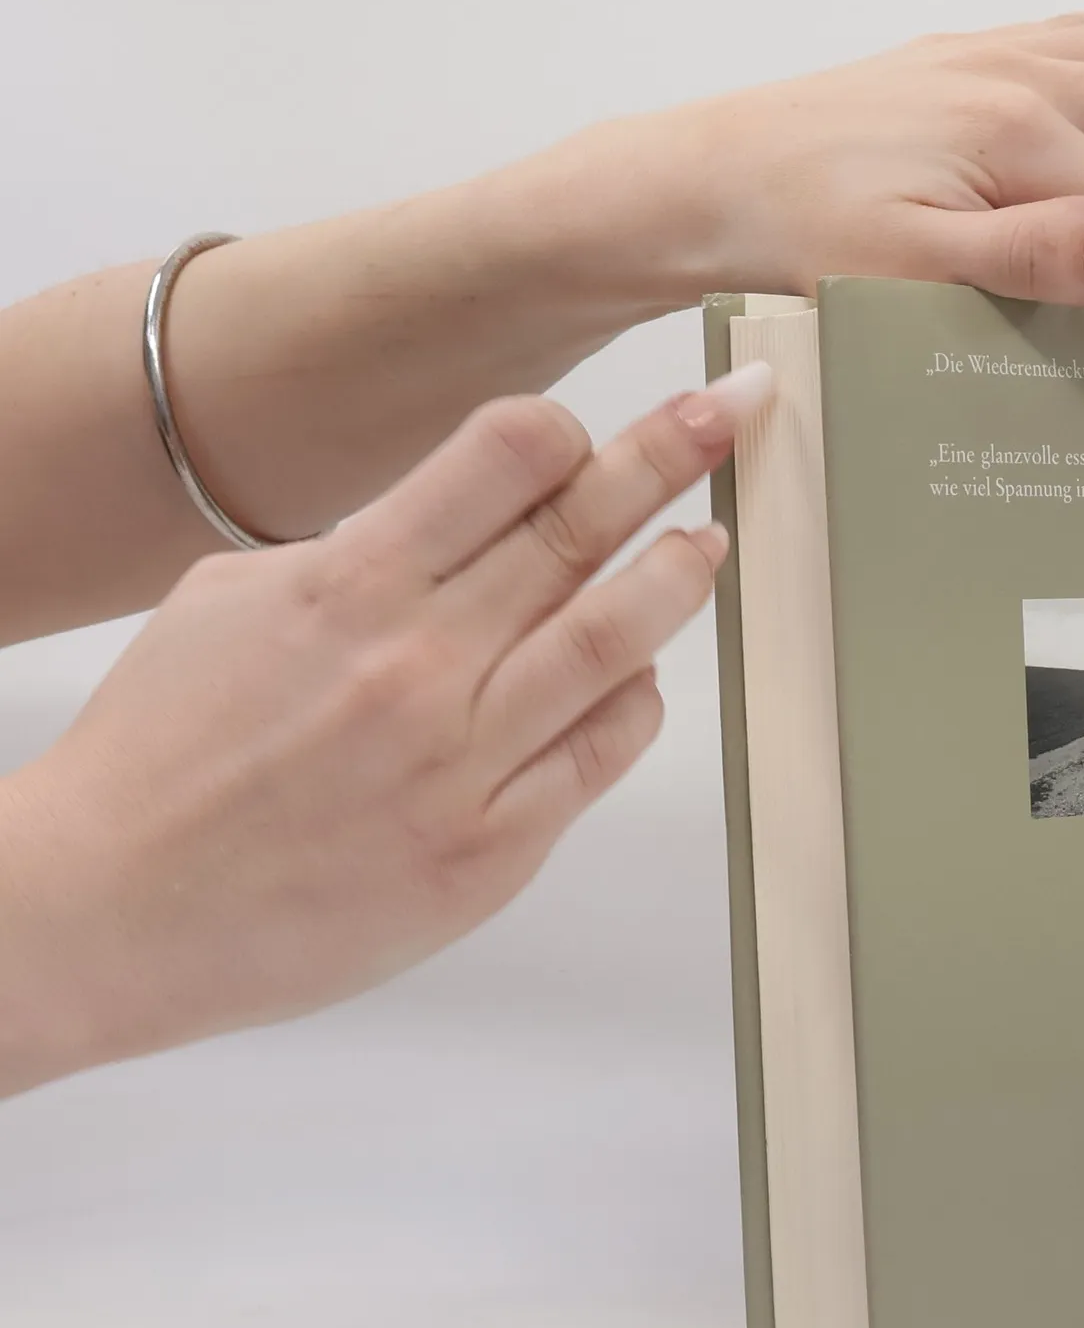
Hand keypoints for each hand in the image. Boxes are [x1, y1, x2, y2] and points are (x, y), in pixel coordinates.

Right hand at [0, 364, 771, 1095]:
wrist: (112, 910)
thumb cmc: (161, 754)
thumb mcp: (232, 605)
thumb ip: (354, 557)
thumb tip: (455, 526)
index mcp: (349, 585)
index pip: (500, 458)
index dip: (564, 432)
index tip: (586, 435)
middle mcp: (419, 663)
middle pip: (575, 531)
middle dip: (665, 458)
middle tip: (727, 416)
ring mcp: (462, 760)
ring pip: (611, 638)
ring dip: (676, 576)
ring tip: (711, 541)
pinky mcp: (489, 850)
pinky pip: (598, 755)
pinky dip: (635, 701)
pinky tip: (642, 675)